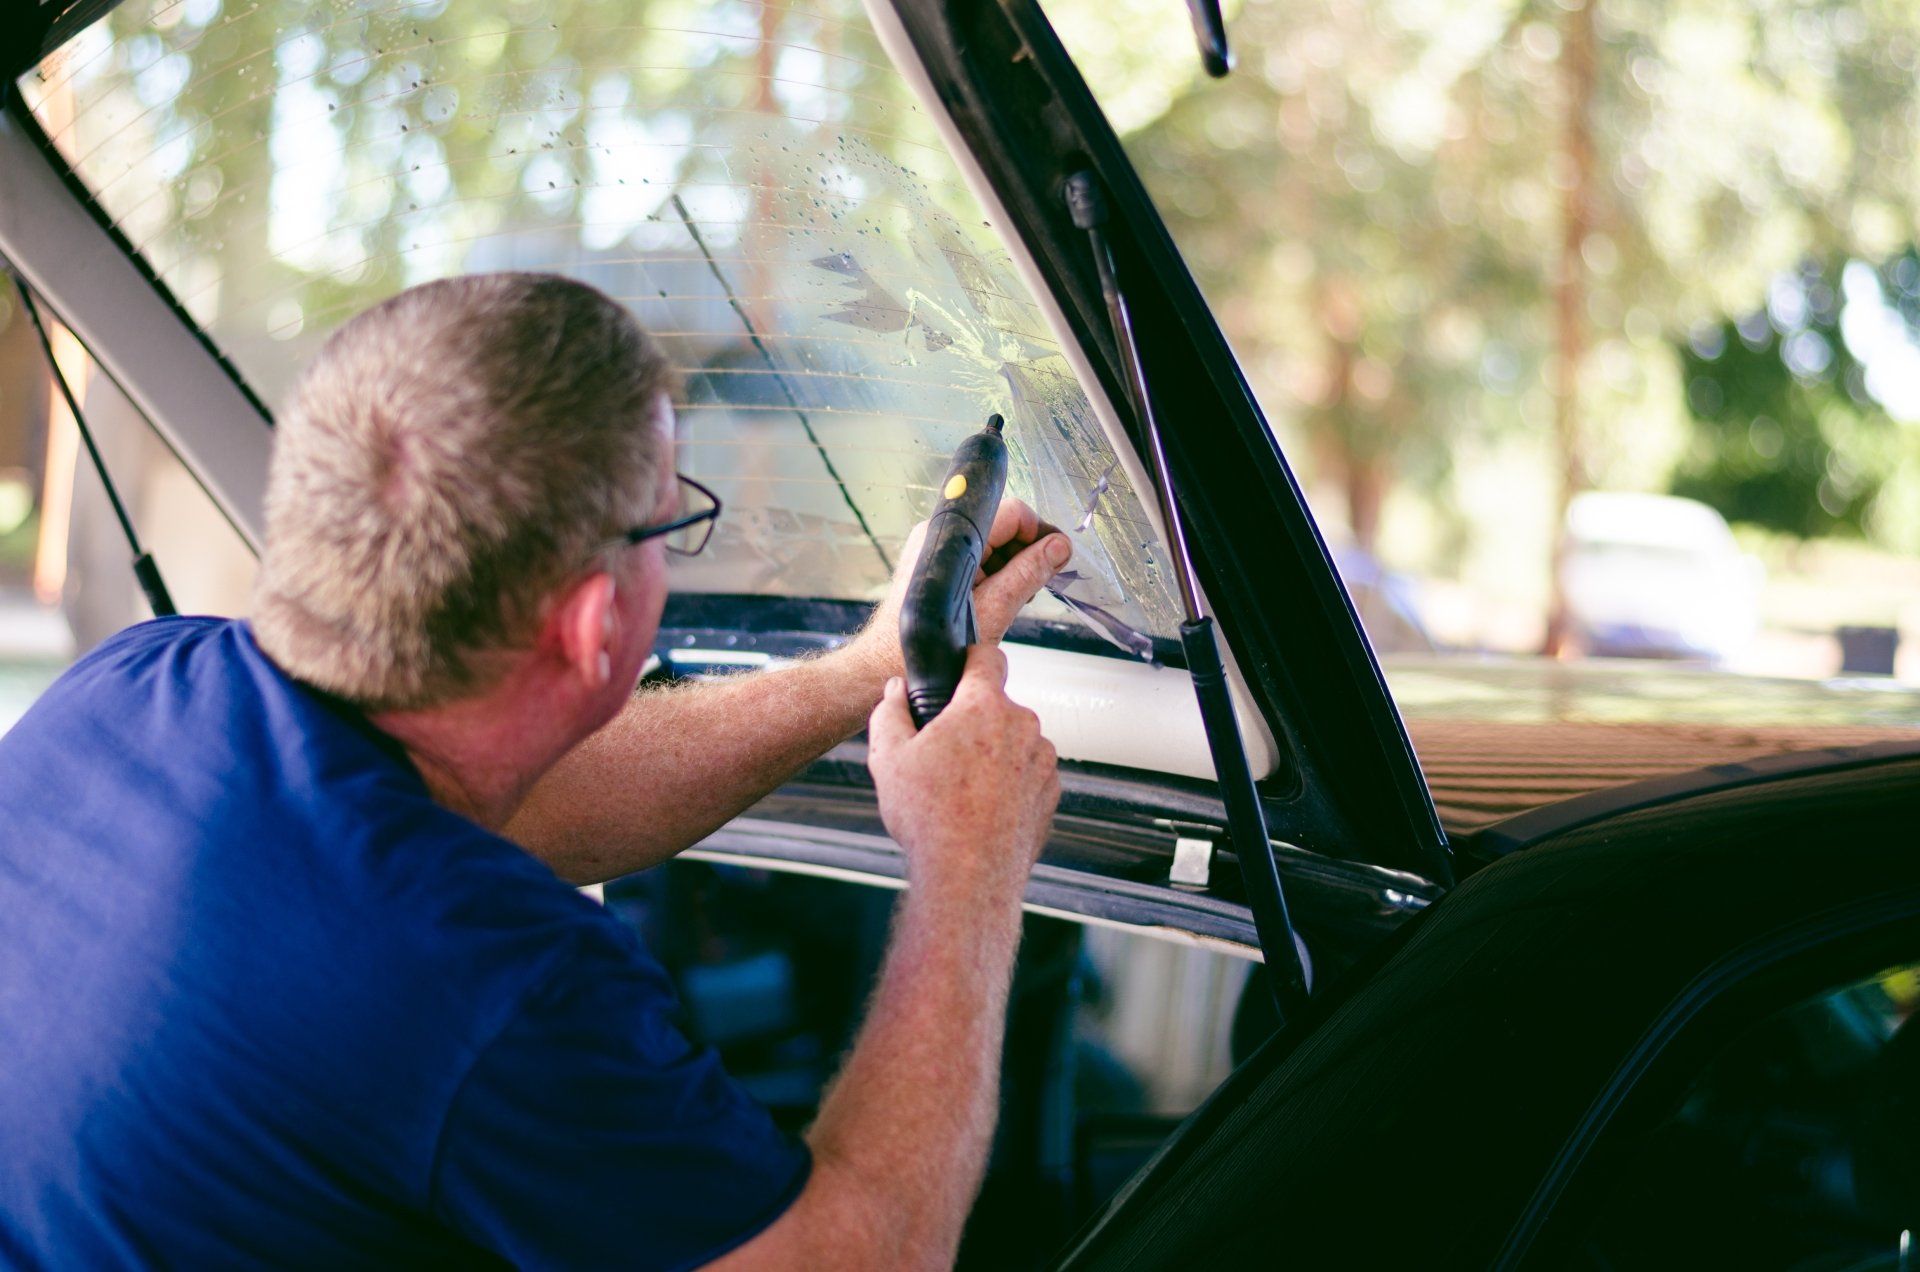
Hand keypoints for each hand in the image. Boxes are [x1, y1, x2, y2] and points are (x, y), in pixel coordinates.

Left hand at [848, 498, 1073, 680]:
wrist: (888, 666)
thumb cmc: (931, 645)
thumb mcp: (995, 609)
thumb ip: (1028, 574)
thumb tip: (1058, 549)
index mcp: (953, 537)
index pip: (1013, 512)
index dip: (1040, 534)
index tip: (1057, 557)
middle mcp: (941, 534)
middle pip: (1004, 526)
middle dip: (1026, 555)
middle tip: (1031, 589)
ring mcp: (936, 549)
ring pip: (992, 544)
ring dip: (1010, 570)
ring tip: (1007, 603)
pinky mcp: (935, 565)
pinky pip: (976, 559)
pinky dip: (993, 577)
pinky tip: (993, 604)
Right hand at [865, 645, 1059, 901]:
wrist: (969, 877)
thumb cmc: (929, 817)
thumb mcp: (888, 759)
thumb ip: (889, 713)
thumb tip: (895, 692)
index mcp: (985, 707)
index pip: (988, 656)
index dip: (969, 660)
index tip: (957, 673)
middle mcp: (1024, 726)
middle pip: (997, 706)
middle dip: (973, 721)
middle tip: (942, 752)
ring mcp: (1043, 762)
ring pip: (1015, 742)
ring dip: (994, 754)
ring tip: (961, 790)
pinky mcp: (1051, 795)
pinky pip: (1028, 775)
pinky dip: (1010, 785)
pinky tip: (981, 810)